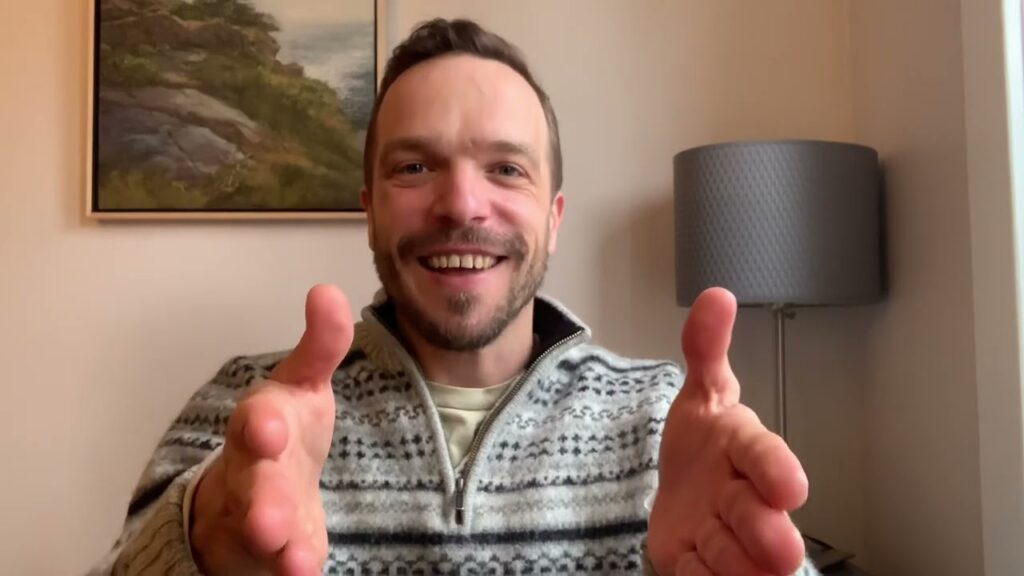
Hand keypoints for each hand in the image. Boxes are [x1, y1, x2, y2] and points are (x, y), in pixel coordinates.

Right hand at [190, 285, 352, 575]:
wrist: (254, 494)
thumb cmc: (284, 432)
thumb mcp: (303, 385)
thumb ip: (321, 345)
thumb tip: (327, 289)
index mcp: (261, 424)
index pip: (255, 420)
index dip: (260, 423)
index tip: (269, 425)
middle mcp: (253, 470)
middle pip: (252, 481)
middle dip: (260, 495)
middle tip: (267, 515)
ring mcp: (260, 513)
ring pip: (259, 524)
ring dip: (271, 533)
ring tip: (282, 545)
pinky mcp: (278, 549)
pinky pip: (280, 558)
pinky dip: (290, 563)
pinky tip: (303, 569)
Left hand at [647, 288, 808, 575]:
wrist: (682, 493)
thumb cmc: (703, 447)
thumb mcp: (702, 395)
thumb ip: (706, 349)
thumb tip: (716, 297)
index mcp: (746, 452)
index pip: (765, 456)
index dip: (776, 469)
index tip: (791, 487)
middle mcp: (745, 499)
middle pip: (758, 517)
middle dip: (766, 531)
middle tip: (779, 552)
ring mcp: (725, 537)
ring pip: (732, 556)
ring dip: (729, 559)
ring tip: (716, 551)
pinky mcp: (700, 567)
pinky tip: (693, 565)